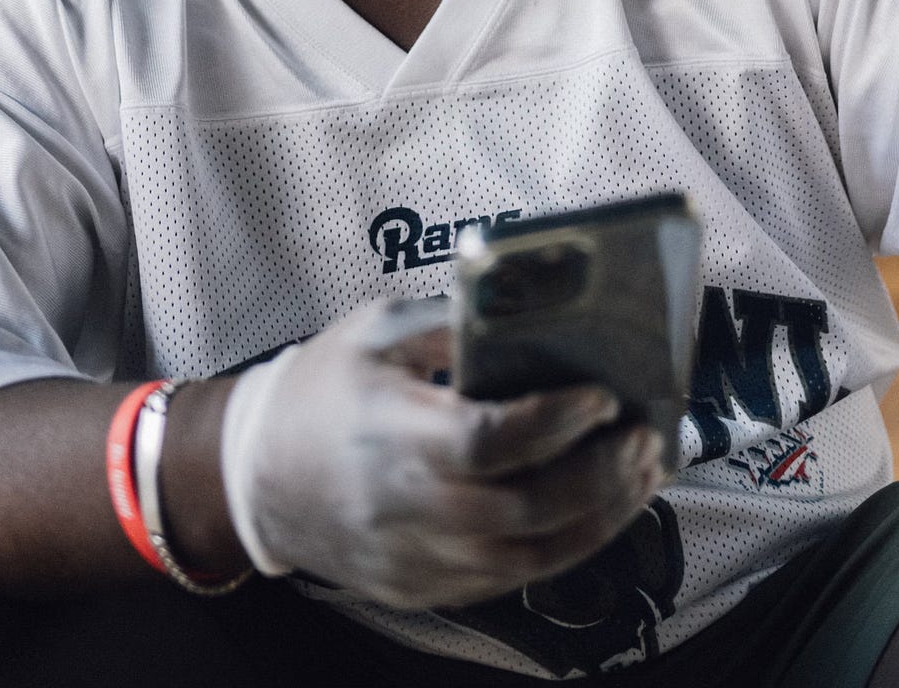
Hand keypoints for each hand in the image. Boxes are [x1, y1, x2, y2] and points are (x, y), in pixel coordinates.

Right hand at [219, 298, 664, 609]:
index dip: (551, 423)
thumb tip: (531, 310)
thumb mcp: (374, 328)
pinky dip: (565, 548)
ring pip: (530, 555)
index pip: (485, 440)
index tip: (602, 396)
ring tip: (641, 474)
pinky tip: (598, 511)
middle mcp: (405, 506)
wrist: (254, 476)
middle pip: (524, 508)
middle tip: (644, 438)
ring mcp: (415, 558)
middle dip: (599, 476)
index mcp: (389, 432)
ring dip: (599, 518)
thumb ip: (451, 323)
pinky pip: (510, 578)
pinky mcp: (424, 588)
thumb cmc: (320, 388)